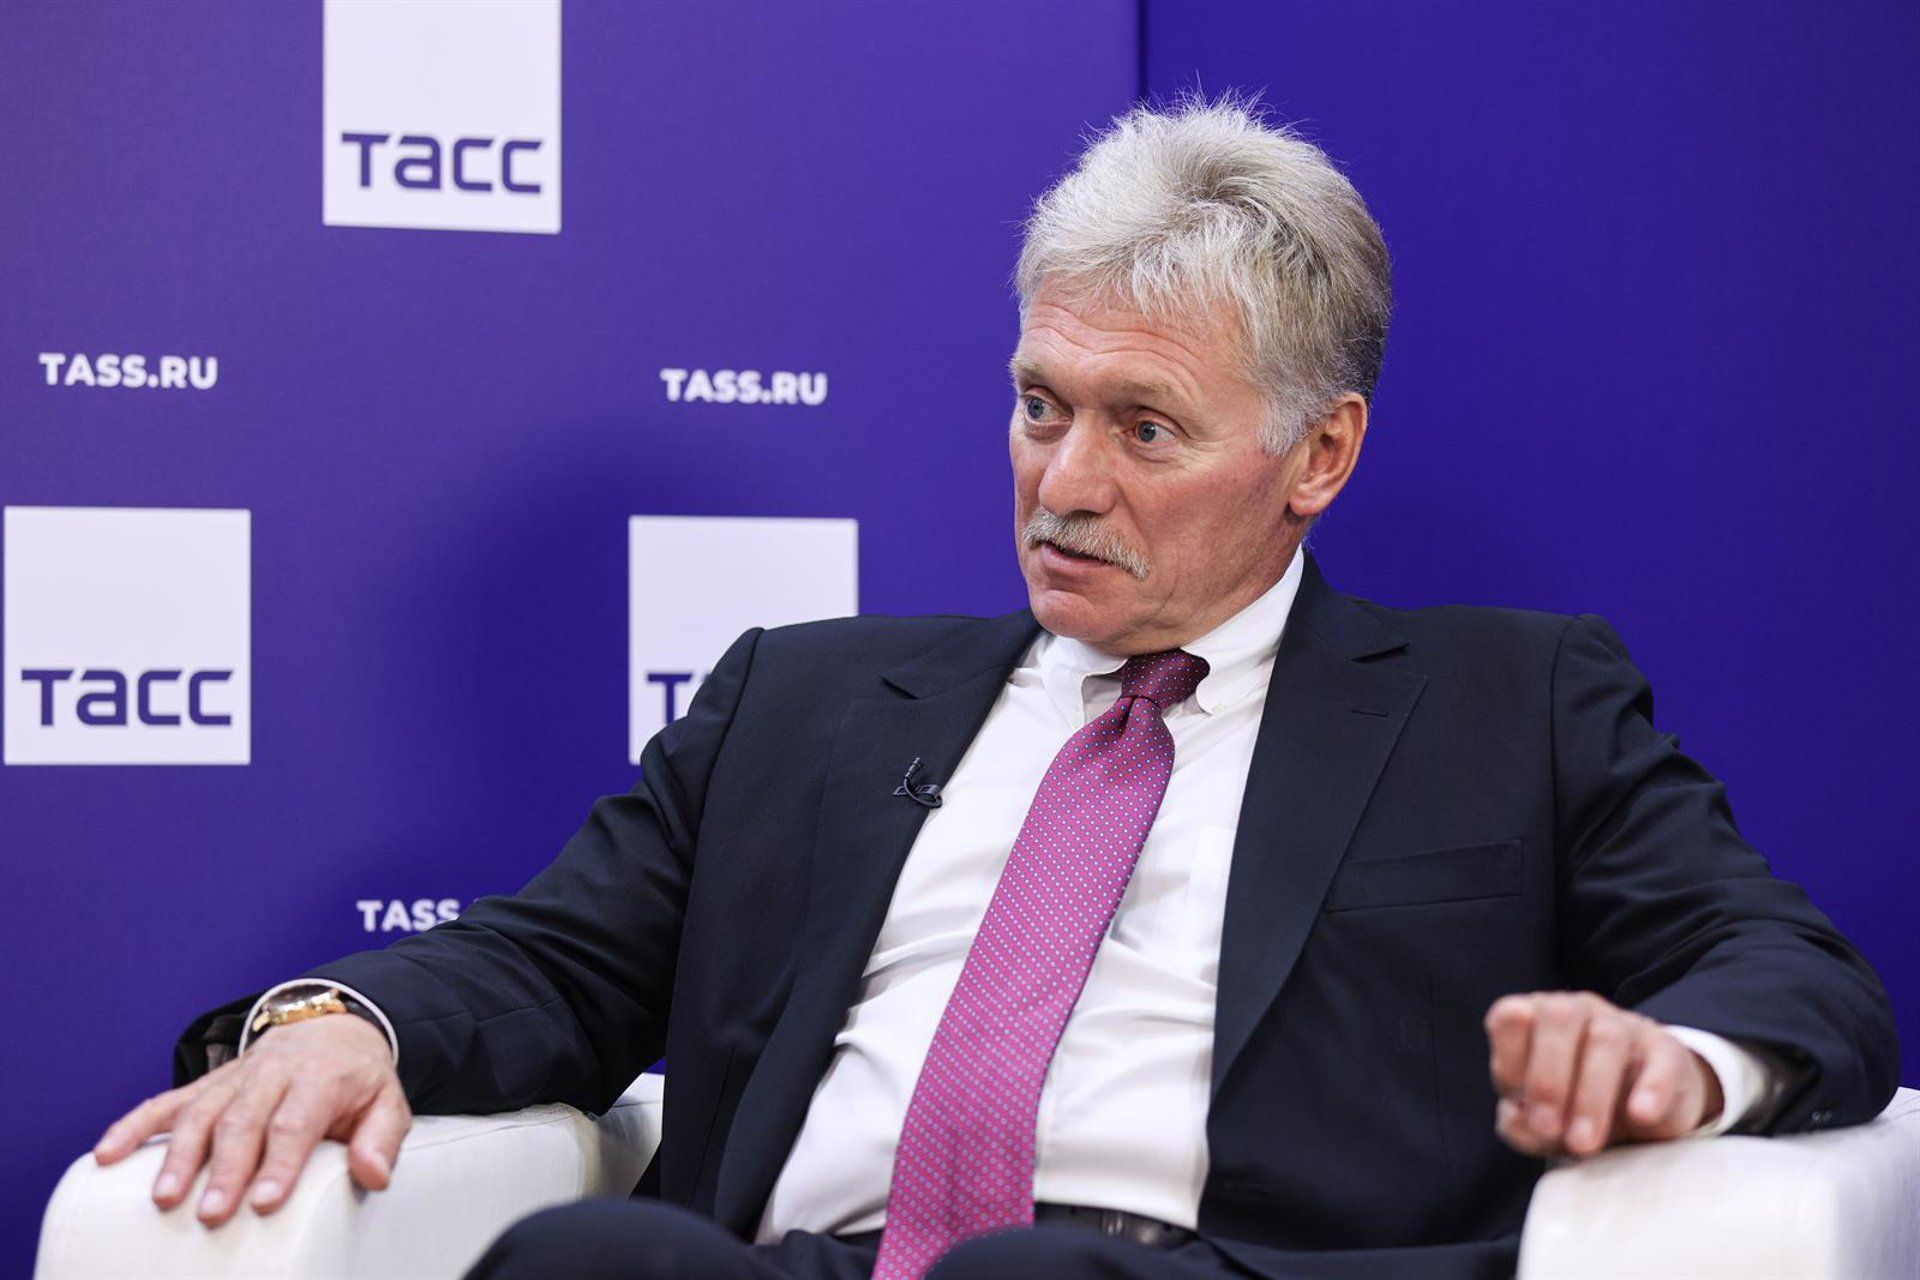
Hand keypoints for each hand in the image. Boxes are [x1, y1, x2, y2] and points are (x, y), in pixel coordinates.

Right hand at [91, 1013, 408, 1224]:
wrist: (334, 1027)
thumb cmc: (358, 1077)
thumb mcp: (388, 1102)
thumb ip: (382, 1138)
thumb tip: (374, 1175)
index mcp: (319, 1076)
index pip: (295, 1121)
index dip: (278, 1163)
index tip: (263, 1203)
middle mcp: (271, 1072)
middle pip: (242, 1121)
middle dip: (225, 1169)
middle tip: (210, 1214)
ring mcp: (233, 1076)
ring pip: (199, 1112)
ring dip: (178, 1155)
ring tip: (164, 1198)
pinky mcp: (207, 1084)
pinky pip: (165, 1102)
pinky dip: (133, 1126)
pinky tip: (107, 1155)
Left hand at [1484, 990, 1722, 1157]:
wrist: (1642, 1110)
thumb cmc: (1574, 1106)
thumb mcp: (1541, 1122)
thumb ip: (1520, 1125)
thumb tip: (1517, 1119)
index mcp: (1535, 1019)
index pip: (1510, 1016)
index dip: (1508, 1058)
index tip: (1516, 1100)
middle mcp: (1576, 1011)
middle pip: (1558, 1018)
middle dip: (1548, 1079)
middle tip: (1549, 1129)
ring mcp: (1624, 1025)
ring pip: (1606, 1039)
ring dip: (1590, 1096)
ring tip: (1583, 1143)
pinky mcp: (1667, 1050)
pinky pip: (1661, 1060)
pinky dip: (1650, 1088)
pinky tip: (1640, 1115)